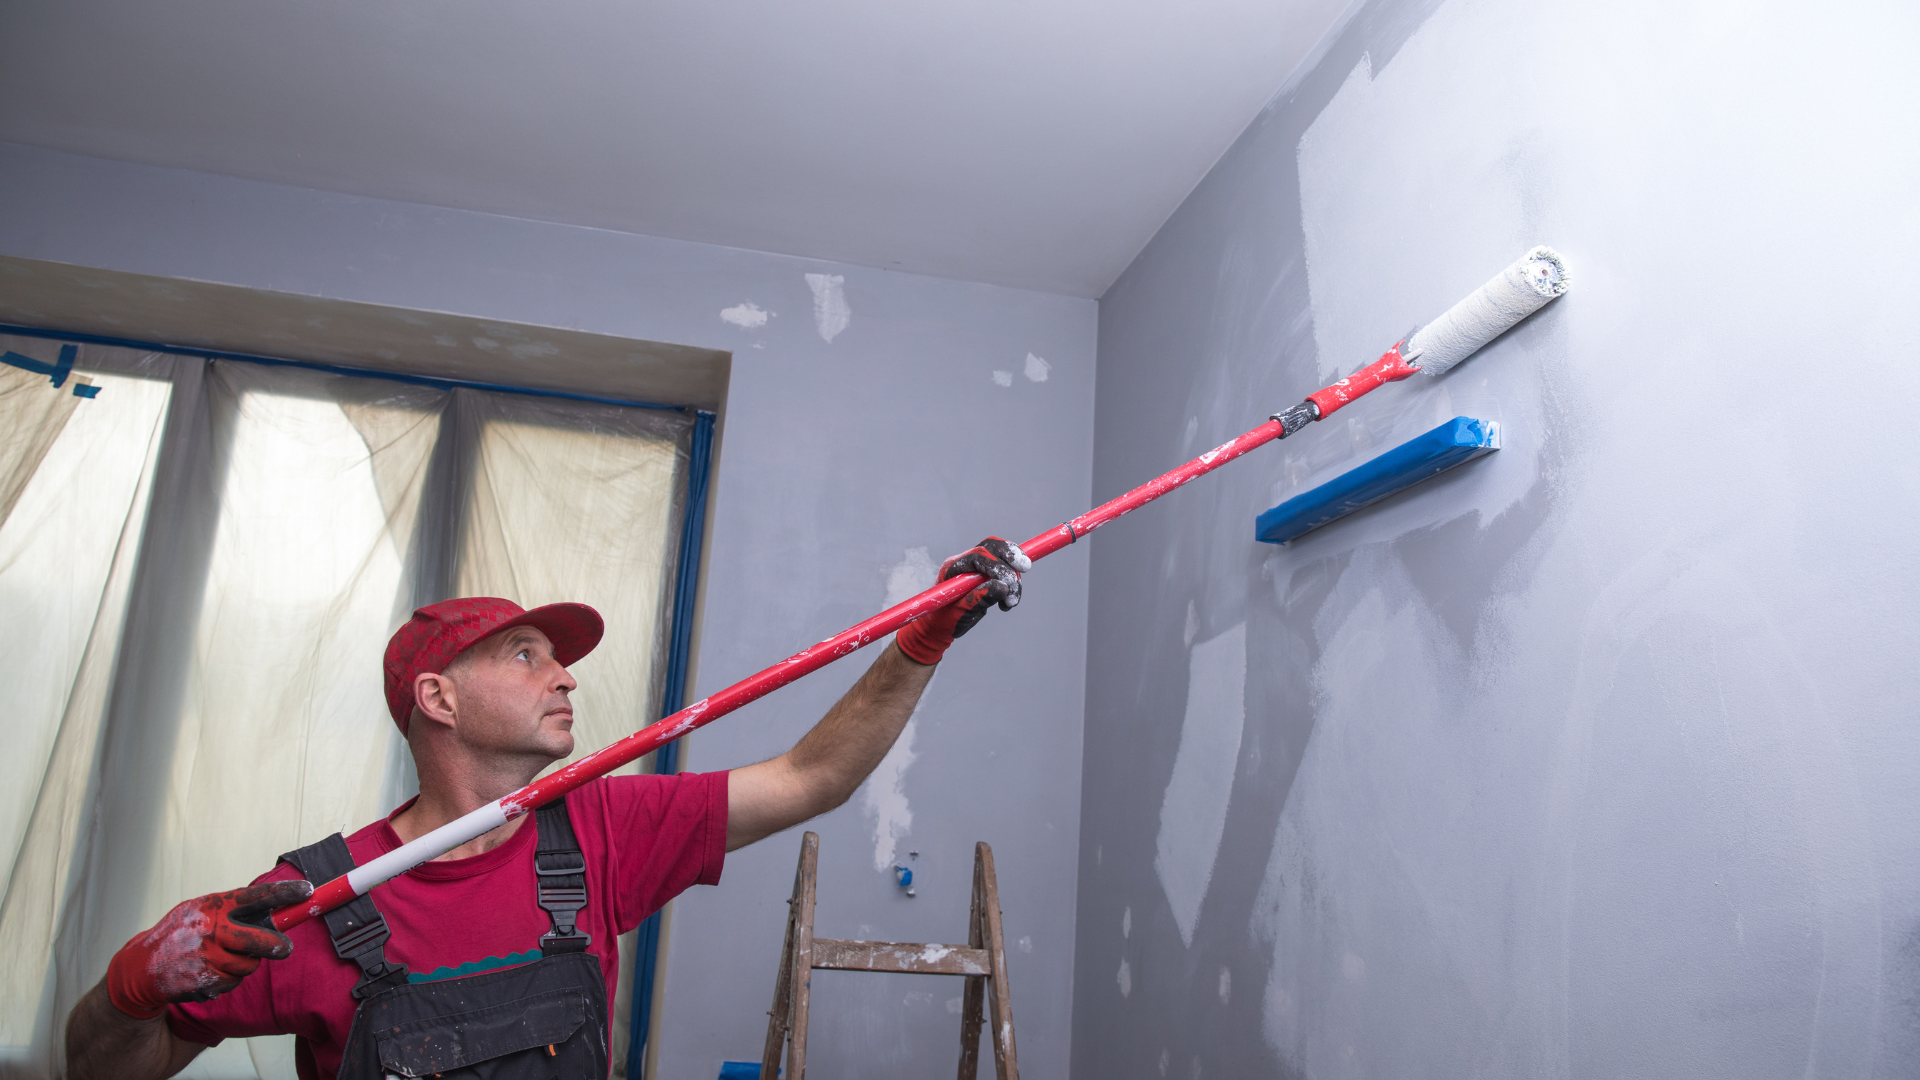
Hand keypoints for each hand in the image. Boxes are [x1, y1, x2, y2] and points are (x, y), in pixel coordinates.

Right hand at [104, 880, 311, 1018]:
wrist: (141, 967)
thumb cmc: (179, 934)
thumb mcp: (199, 911)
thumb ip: (231, 911)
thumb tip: (275, 913)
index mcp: (213, 906)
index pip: (256, 896)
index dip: (284, 893)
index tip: (308, 891)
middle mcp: (212, 930)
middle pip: (260, 940)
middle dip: (277, 946)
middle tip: (285, 948)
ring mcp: (208, 956)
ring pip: (248, 965)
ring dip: (244, 964)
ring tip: (224, 958)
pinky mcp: (205, 980)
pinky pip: (233, 982)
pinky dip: (228, 980)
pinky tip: (209, 972)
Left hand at [894, 537, 1029, 664]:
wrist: (940, 628)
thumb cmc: (944, 622)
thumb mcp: (959, 614)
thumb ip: (978, 599)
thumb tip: (1002, 587)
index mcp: (952, 568)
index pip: (978, 555)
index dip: (997, 565)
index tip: (1010, 582)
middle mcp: (964, 563)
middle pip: (992, 548)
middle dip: (1011, 559)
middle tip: (1023, 573)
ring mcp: (975, 567)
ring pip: (1002, 559)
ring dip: (1014, 579)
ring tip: (1010, 603)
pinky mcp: (985, 574)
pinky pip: (1005, 570)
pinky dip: (1013, 584)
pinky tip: (1008, 602)